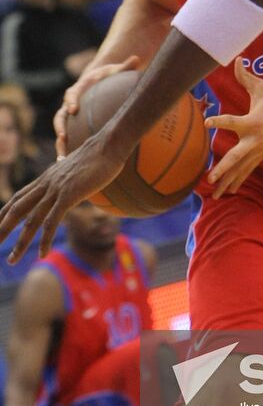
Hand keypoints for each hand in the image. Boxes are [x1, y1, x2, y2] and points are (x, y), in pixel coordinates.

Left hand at [0, 134, 125, 261]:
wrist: (108, 145)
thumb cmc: (98, 155)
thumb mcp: (76, 166)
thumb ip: (67, 174)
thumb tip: (65, 169)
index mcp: (47, 178)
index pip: (19, 197)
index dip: (5, 212)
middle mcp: (47, 184)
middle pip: (17, 209)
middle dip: (3, 228)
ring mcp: (56, 190)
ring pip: (31, 220)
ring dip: (20, 242)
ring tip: (12, 260)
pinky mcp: (69, 195)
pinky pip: (52, 222)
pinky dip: (45, 239)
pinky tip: (42, 254)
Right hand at [55, 55, 140, 157]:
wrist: (96, 80)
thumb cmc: (107, 76)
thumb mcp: (114, 71)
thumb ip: (124, 67)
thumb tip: (137, 58)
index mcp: (78, 90)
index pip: (70, 95)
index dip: (70, 101)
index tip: (73, 108)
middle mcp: (69, 105)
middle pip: (60, 117)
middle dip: (60, 128)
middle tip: (62, 139)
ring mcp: (70, 118)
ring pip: (61, 132)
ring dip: (61, 146)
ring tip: (61, 160)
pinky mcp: (73, 127)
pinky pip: (69, 140)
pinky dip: (69, 152)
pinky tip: (71, 167)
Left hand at [204, 58, 262, 197]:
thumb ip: (245, 76)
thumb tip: (236, 58)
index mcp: (253, 122)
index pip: (232, 121)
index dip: (219, 121)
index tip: (207, 122)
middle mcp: (254, 140)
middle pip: (236, 157)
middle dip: (222, 168)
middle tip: (209, 178)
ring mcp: (258, 150)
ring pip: (240, 169)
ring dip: (227, 181)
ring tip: (213, 194)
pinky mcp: (261, 155)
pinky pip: (247, 170)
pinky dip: (238, 181)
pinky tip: (228, 191)